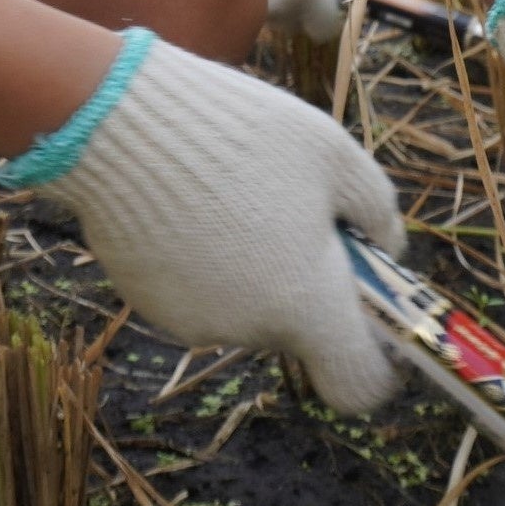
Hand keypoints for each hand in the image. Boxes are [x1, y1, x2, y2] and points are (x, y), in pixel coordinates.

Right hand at [35, 36, 404, 411]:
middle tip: (289, 209)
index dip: (376, 360)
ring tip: (229, 193)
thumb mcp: (334, 152)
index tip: (370, 315)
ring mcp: (193, 321)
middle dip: (303, 281)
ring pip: (246, 308)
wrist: (119, 120)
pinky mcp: (147, 301)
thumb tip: (385, 250)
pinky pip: (198, 292)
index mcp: (307, 304)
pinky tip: (188, 202)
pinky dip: (203, 261)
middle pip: (297, 327)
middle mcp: (250, 330)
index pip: (359, 385)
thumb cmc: (240, 131)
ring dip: (251, 267)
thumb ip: (377, 211)